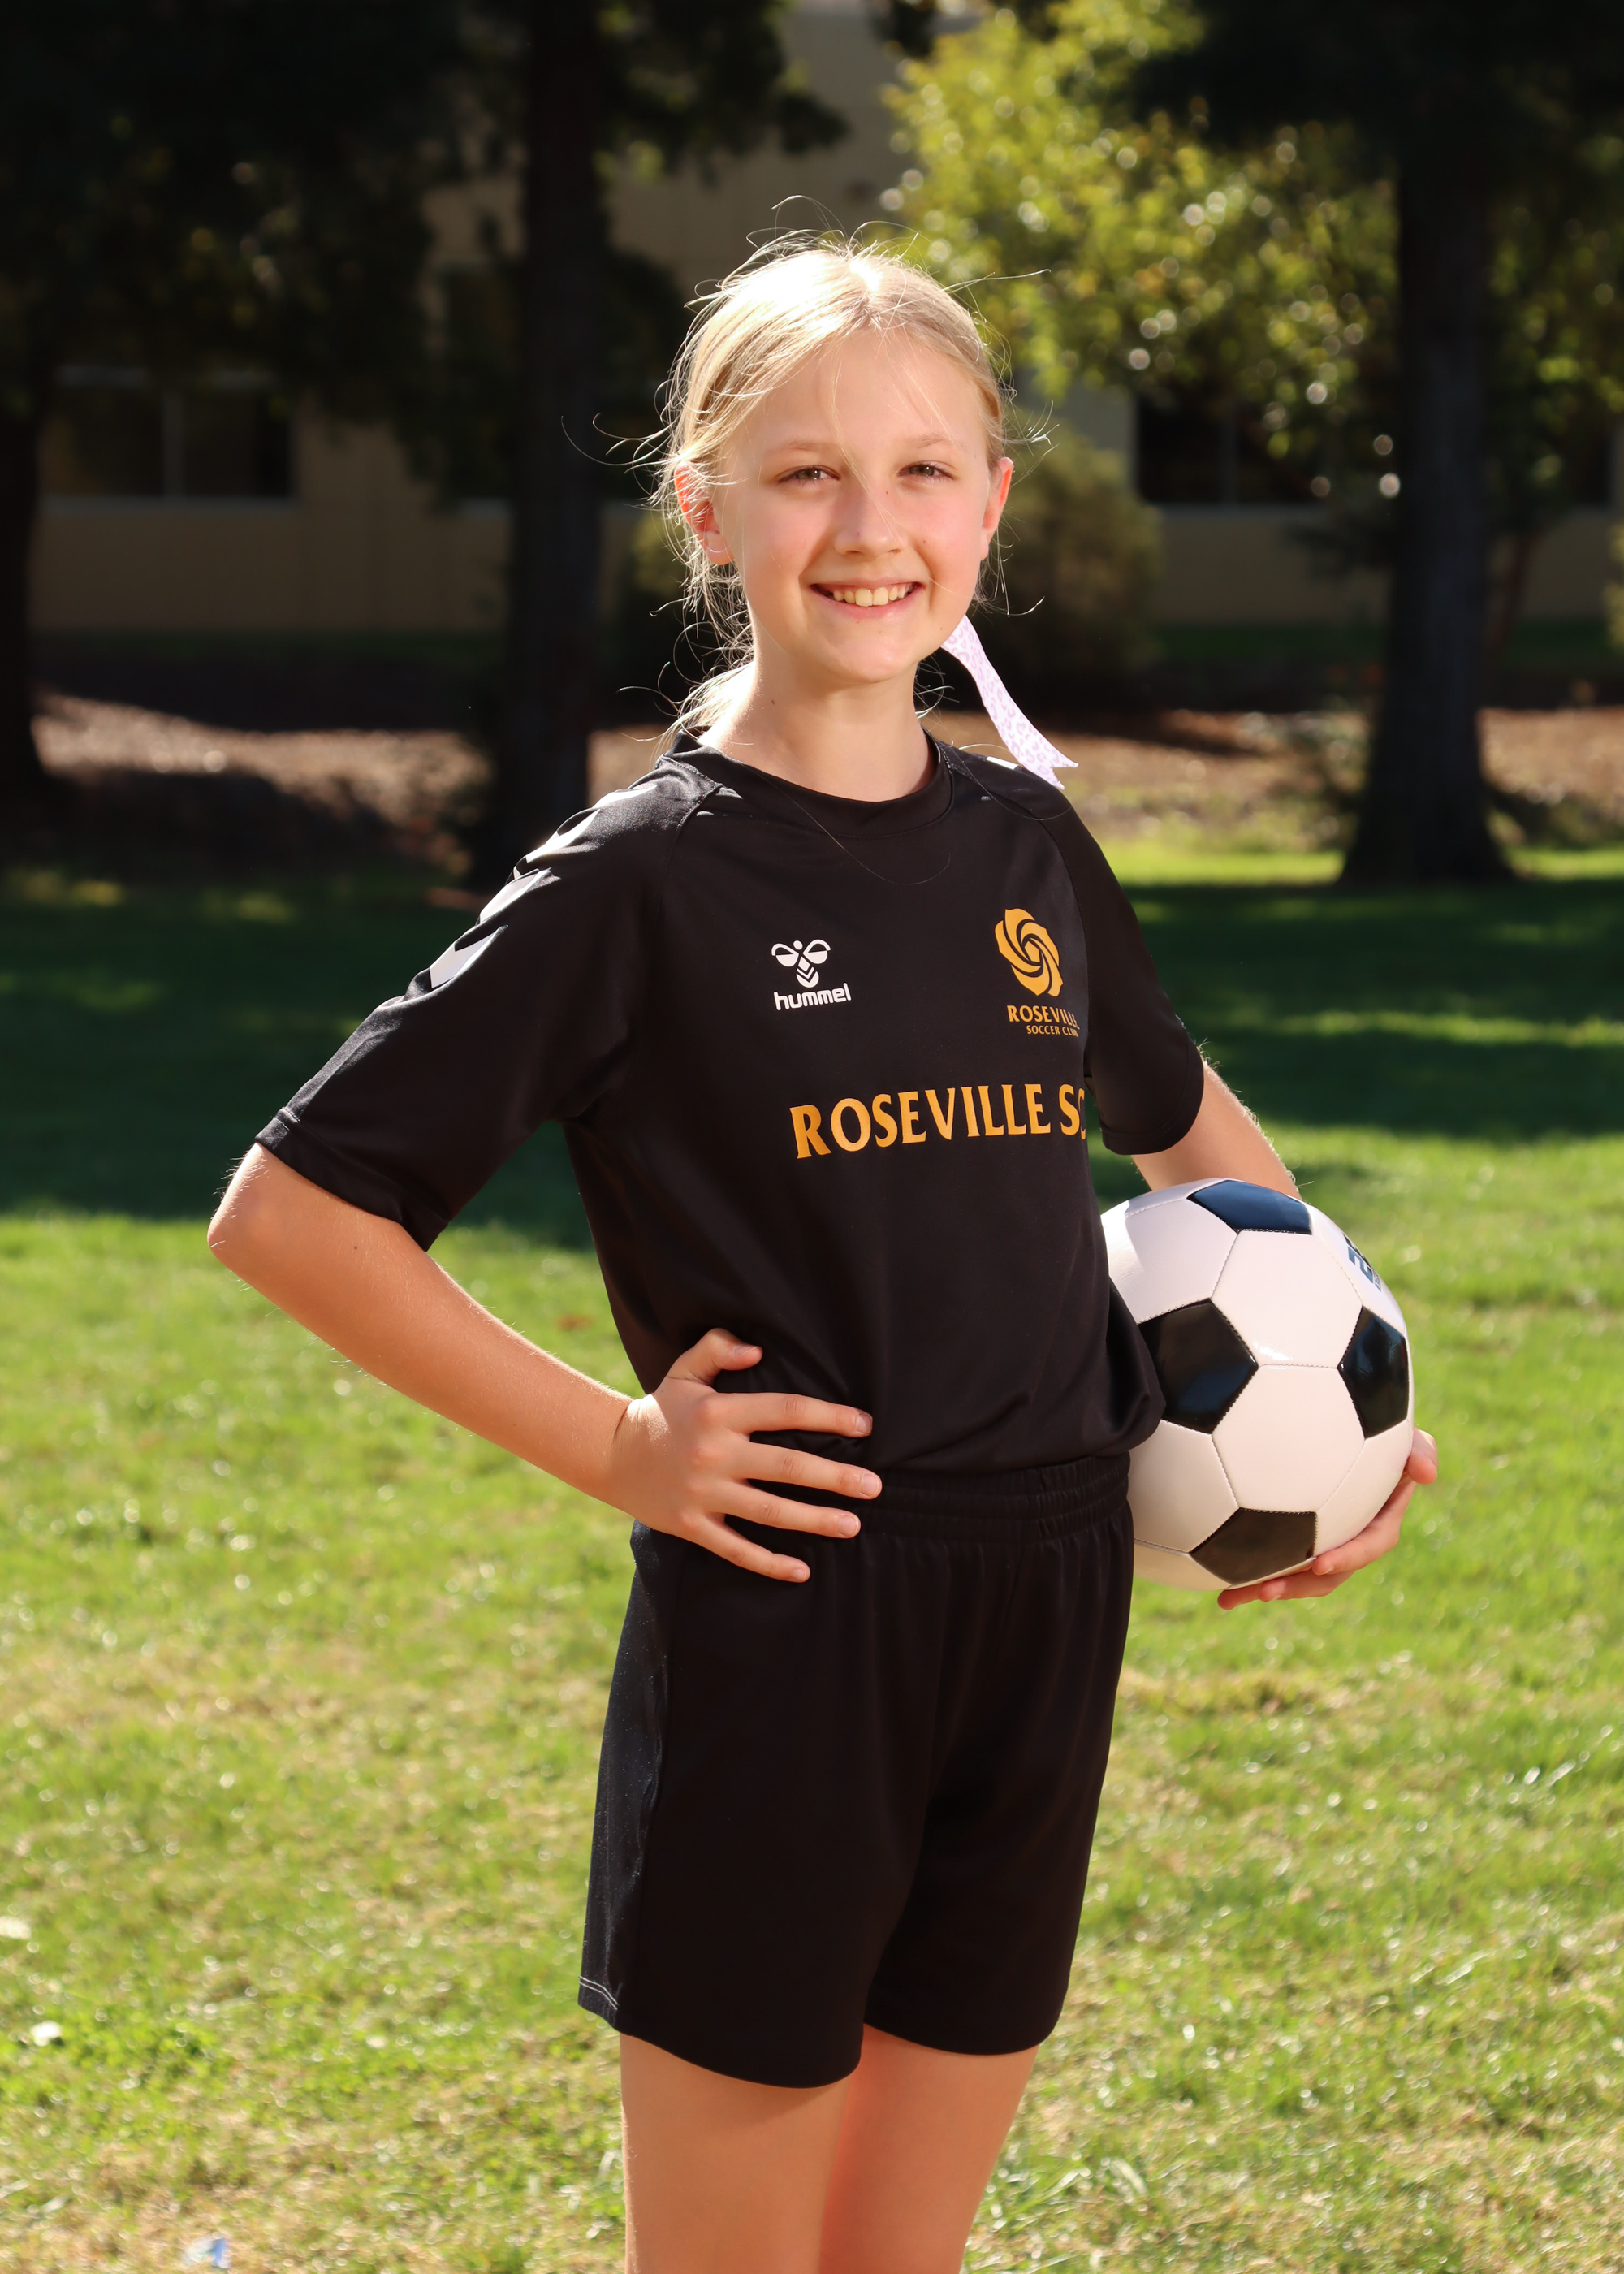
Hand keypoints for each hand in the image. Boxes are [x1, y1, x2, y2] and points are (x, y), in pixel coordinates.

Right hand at [604, 1328, 879, 1582]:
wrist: (609, 1454)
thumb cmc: (660, 1411)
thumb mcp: (685, 1370)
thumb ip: (718, 1348)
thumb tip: (759, 1348)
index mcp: (719, 1412)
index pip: (785, 1410)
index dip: (828, 1417)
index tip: (864, 1426)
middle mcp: (715, 1453)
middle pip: (787, 1467)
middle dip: (835, 1478)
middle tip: (875, 1487)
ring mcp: (703, 1493)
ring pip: (769, 1511)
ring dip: (815, 1520)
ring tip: (852, 1525)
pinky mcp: (692, 1525)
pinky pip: (735, 1549)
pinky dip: (769, 1563)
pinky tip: (802, 1570)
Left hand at [1216, 1426, 1438, 1610]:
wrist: (1337, 1421)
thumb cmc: (1374, 1425)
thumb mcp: (1401, 1432)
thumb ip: (1419, 1447)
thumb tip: (1428, 1472)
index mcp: (1377, 1520)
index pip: (1369, 1545)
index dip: (1349, 1556)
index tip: (1322, 1562)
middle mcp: (1347, 1537)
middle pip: (1327, 1573)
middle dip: (1298, 1586)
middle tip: (1266, 1590)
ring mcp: (1318, 1540)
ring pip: (1295, 1573)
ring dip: (1264, 1587)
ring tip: (1230, 1597)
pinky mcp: (1288, 1537)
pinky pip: (1269, 1558)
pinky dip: (1242, 1571)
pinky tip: (1212, 1583)